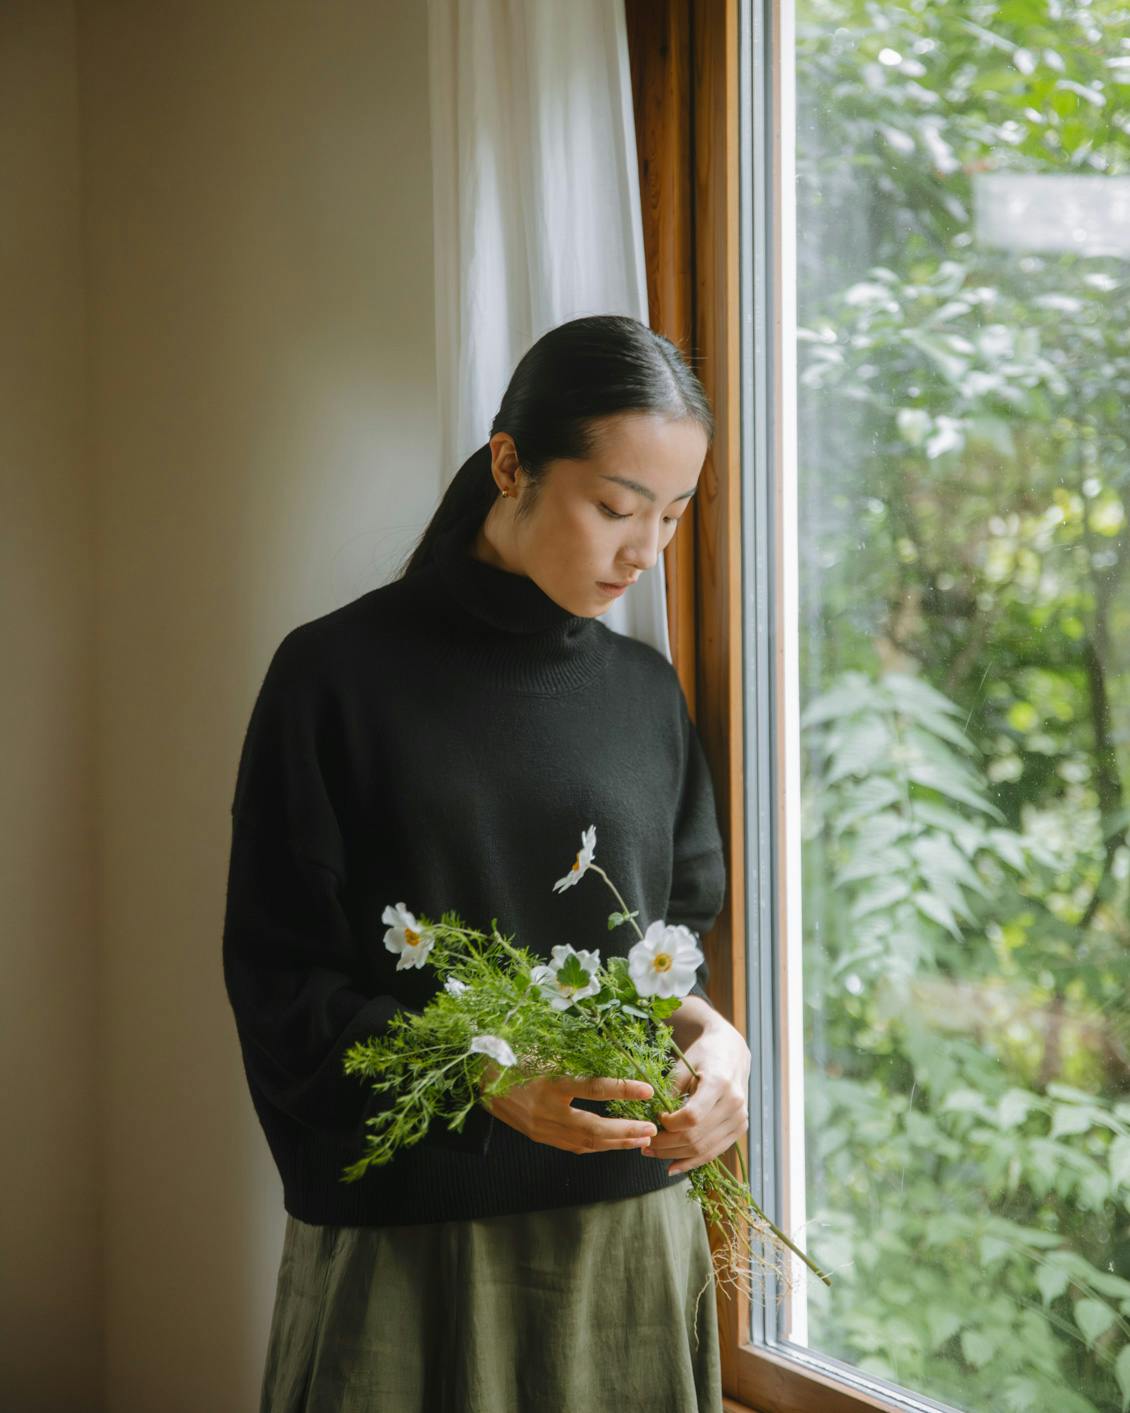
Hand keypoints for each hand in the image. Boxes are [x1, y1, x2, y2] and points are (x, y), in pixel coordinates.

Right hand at [479, 1066, 658, 1155]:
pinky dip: (596, 1147)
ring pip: (586, 1143)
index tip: (647, 1089)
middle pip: (594, 1128)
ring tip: (641, 1140)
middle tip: (651, 1129)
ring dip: (616, 1143)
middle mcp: (547, 1111)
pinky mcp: (539, 1137)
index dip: (621, 1089)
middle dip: (626, 1131)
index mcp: (549, 1083)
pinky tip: (613, 1144)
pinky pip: (573, 1147)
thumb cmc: (511, 1054)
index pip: (593, 1089)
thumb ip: (570, 1054)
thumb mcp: (540, 1047)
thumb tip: (608, 1049)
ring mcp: (542, 1128)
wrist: (478, 1077)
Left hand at [643, 1012, 750, 1175]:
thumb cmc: (704, 1054)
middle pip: (696, 1136)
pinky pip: (714, 1152)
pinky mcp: (740, 1128)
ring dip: (676, 1156)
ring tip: (653, 1153)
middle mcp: (734, 1104)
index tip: (655, 1119)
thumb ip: (670, 1091)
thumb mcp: (684, 1065)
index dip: (669, 1124)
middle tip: (645, 1145)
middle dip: (667, 1145)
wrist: (731, 1051)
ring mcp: (740, 1119)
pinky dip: (692, 1161)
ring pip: (704, 1149)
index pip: (692, 1117)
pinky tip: (673, 1165)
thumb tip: (652, 1119)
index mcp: (720, 1083)